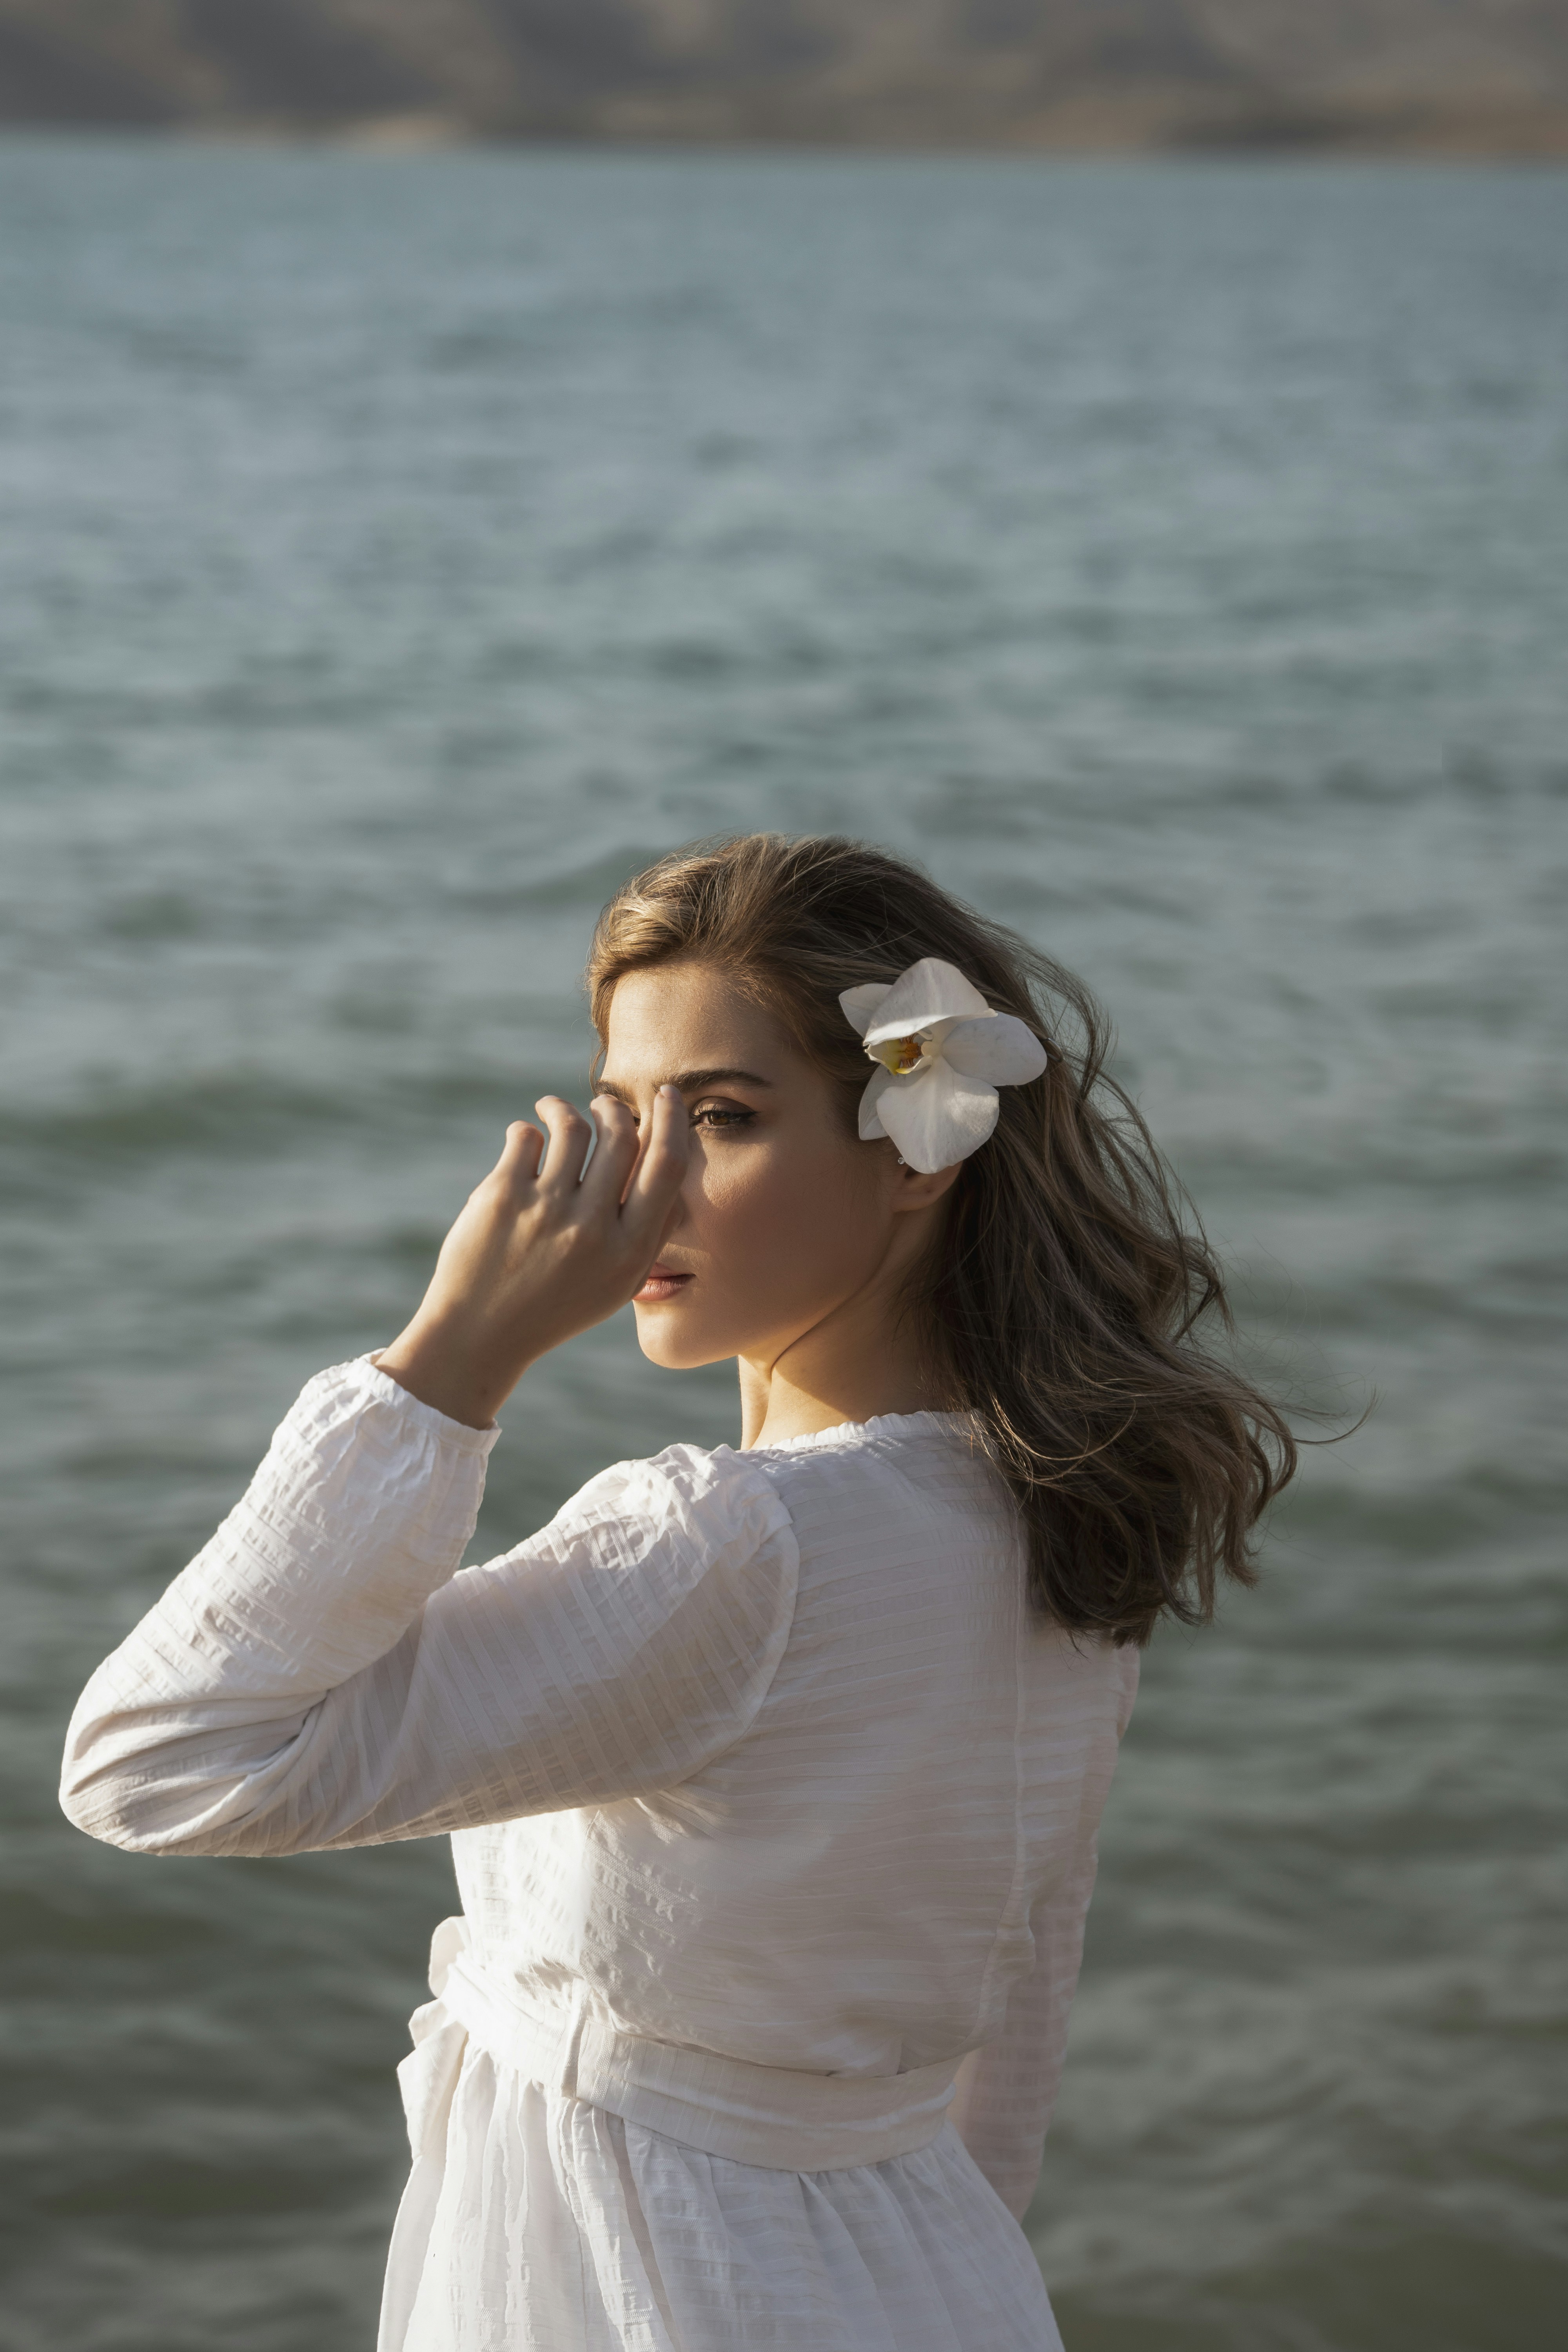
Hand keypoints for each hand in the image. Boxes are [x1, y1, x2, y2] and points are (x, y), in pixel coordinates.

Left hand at [375, 1089, 688, 1428]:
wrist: (480, 1335)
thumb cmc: (553, 1306)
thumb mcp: (617, 1284)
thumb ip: (649, 1232)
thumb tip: (667, 1161)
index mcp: (628, 1252)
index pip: (666, 1166)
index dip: (671, 1121)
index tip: (666, 1095)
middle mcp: (592, 1230)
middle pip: (621, 1136)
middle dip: (613, 1109)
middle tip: (603, 1105)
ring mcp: (546, 1211)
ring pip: (572, 1127)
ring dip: (565, 1108)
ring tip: (553, 1110)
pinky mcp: (501, 1197)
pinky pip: (525, 1136)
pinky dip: (527, 1130)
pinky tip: (524, 1142)